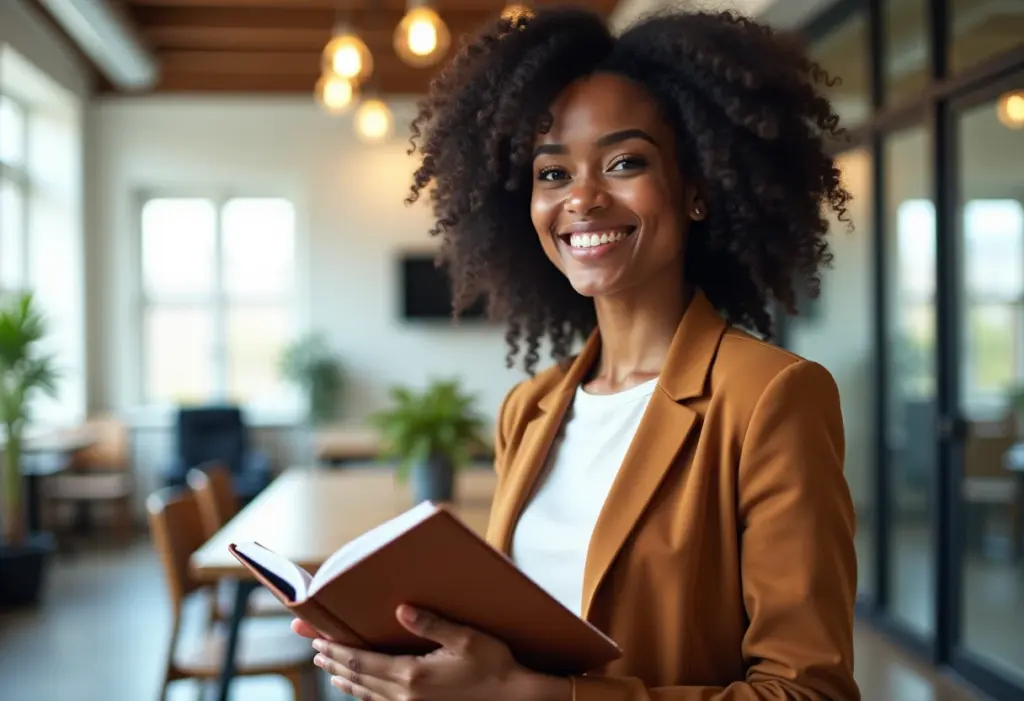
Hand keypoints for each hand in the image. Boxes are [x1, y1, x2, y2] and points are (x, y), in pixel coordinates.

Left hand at [291, 605, 569, 700]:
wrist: (514, 698)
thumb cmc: (494, 665)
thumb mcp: (466, 638)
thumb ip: (431, 623)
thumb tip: (400, 609)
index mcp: (412, 675)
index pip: (362, 661)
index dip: (338, 651)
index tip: (319, 641)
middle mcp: (406, 696)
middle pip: (359, 679)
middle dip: (335, 663)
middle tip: (316, 652)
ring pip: (368, 695)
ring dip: (346, 681)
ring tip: (330, 670)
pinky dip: (365, 695)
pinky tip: (362, 690)